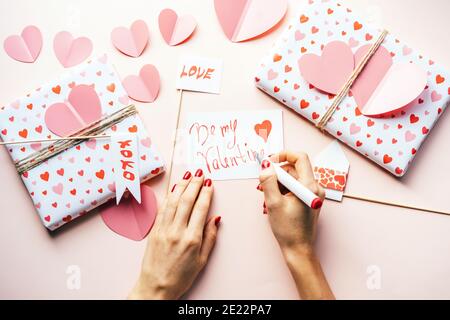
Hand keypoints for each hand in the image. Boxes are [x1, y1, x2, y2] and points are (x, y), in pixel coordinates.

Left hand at [129, 169, 220, 299]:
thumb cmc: (180, 277)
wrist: (156, 287)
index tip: (210, 183)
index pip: (200, 209)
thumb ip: (210, 238)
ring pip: (173, 201)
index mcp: (192, 239)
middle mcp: (177, 231)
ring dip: (181, 186)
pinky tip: (174, 189)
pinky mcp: (154, 231)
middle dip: (194, 184)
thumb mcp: (202, 260)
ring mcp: (163, 230)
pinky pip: (162, 209)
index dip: (206, 193)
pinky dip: (169, 197)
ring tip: (188, 175)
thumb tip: (215, 218)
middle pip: (186, 201)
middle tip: (201, 174)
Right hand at [258, 151, 333, 299]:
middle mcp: (314, 188)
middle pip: (293, 168)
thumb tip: (265, 165)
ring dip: (276, 184)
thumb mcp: (274, 203)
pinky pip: (293, 188)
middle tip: (262, 184)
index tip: (269, 162)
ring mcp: (312, 194)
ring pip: (292, 179)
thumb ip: (268, 181)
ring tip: (266, 197)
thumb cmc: (288, 230)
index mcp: (309, 186)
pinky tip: (272, 202)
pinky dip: (281, 191)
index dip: (283, 155)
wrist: (298, 250)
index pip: (299, 157)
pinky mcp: (308, 200)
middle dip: (276, 174)